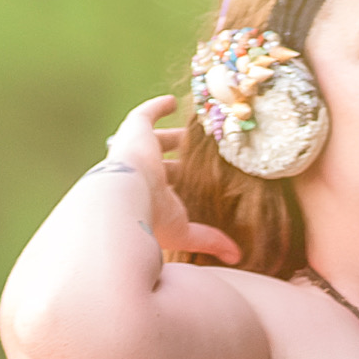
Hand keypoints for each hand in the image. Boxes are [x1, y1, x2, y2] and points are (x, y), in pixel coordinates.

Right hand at [104, 94, 241, 264]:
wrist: (121, 199)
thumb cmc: (149, 220)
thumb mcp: (185, 231)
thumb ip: (210, 240)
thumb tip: (237, 258)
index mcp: (150, 198)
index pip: (170, 189)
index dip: (185, 184)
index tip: (205, 181)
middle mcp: (141, 174)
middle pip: (165, 163)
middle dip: (182, 159)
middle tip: (207, 153)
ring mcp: (137, 151)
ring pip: (158, 139)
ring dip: (176, 134)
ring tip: (199, 128)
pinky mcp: (135, 131)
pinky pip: (146, 113)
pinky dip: (157, 106)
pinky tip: (172, 101)